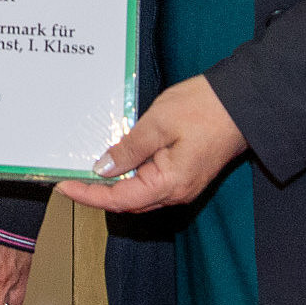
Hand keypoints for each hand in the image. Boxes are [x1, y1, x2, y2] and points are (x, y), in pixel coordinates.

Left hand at [55, 75, 247, 213]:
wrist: (242, 103)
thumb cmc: (203, 109)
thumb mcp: (158, 123)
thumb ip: (129, 148)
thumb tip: (103, 168)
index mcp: (169, 184)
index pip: (119, 200)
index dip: (88, 195)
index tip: (63, 186)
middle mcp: (177, 192)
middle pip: (128, 201)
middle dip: (97, 193)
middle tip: (69, 178)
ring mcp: (183, 184)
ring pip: (139, 193)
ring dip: (113, 186)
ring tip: (86, 171)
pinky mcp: (186, 173)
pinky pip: (151, 182)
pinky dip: (130, 176)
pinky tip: (116, 161)